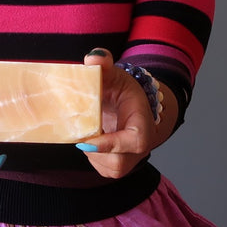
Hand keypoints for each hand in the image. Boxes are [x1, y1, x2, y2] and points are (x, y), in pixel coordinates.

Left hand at [75, 48, 160, 178]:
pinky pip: (101, 168)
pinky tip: (91, 138)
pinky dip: (91, 155)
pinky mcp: (118, 167)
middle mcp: (140, 148)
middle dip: (94, 148)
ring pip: (107, 167)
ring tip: (90, 130)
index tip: (89, 140)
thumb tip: (93, 58)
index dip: (113, 144)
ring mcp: (130, 161)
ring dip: (91, 151)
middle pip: (117, 161)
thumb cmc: (124, 92)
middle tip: (83, 129)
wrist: (128, 107)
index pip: (135, 141)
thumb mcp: (115, 75)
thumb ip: (104, 66)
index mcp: (144, 125)